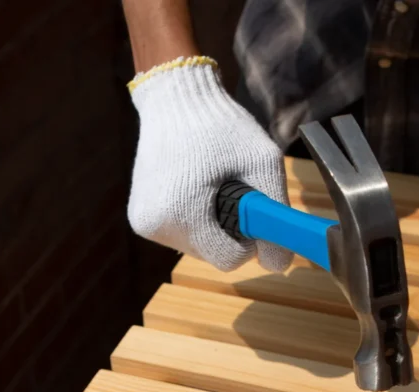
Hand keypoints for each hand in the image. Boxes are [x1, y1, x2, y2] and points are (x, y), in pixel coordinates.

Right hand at [126, 57, 291, 271]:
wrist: (176, 99)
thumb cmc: (222, 126)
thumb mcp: (262, 163)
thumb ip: (275, 214)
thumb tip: (279, 265)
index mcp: (184, 213)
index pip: (229, 259)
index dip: (249, 239)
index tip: (251, 208)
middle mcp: (157, 225)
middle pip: (213, 255)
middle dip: (229, 231)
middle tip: (231, 190)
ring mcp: (144, 223)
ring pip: (197, 247)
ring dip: (211, 226)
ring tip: (210, 184)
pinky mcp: (139, 218)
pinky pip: (179, 234)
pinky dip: (193, 220)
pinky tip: (192, 188)